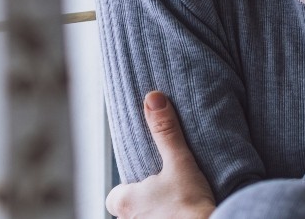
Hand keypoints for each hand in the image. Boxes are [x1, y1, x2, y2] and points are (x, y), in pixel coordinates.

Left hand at [105, 92, 216, 218]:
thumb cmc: (191, 203)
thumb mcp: (179, 161)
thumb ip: (165, 131)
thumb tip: (153, 98)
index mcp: (125, 202)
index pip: (113, 197)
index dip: (126, 191)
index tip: (144, 185)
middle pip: (127, 212)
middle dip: (141, 206)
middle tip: (162, 197)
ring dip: (153, 217)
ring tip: (172, 210)